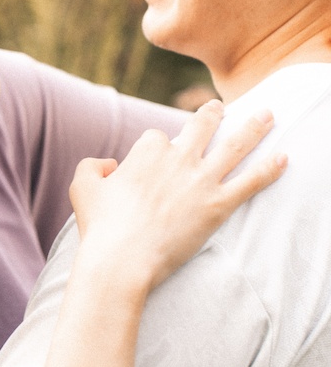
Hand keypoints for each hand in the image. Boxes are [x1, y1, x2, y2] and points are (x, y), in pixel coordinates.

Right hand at [69, 100, 285, 293]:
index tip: (156, 161)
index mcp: (147, 151)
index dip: (157, 149)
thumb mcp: (81, 186)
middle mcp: (179, 158)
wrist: (122, 258)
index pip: (159, 137)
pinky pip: (250, 182)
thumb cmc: (100, 225)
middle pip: (202, 126)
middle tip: (220, 107)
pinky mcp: (218, 206)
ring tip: (267, 115)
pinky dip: (269, 169)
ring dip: (253, 127)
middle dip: (212, 114)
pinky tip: (284, 158)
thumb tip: (110, 164)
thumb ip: (92, 165)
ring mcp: (201, 181)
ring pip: (234, 145)